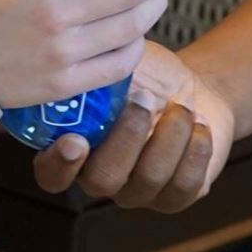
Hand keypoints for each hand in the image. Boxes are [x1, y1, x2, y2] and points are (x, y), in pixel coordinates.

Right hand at [31, 40, 235, 211]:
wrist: (190, 91)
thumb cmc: (146, 77)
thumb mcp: (118, 66)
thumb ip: (96, 71)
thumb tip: (85, 55)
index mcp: (75, 149)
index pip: (51, 175)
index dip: (58, 164)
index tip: (75, 140)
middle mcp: (101, 177)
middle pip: (102, 180)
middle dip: (126, 137)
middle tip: (145, 98)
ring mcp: (138, 191)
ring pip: (148, 179)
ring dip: (169, 135)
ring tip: (183, 105)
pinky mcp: (176, 197)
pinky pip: (184, 185)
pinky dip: (195, 150)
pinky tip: (200, 124)